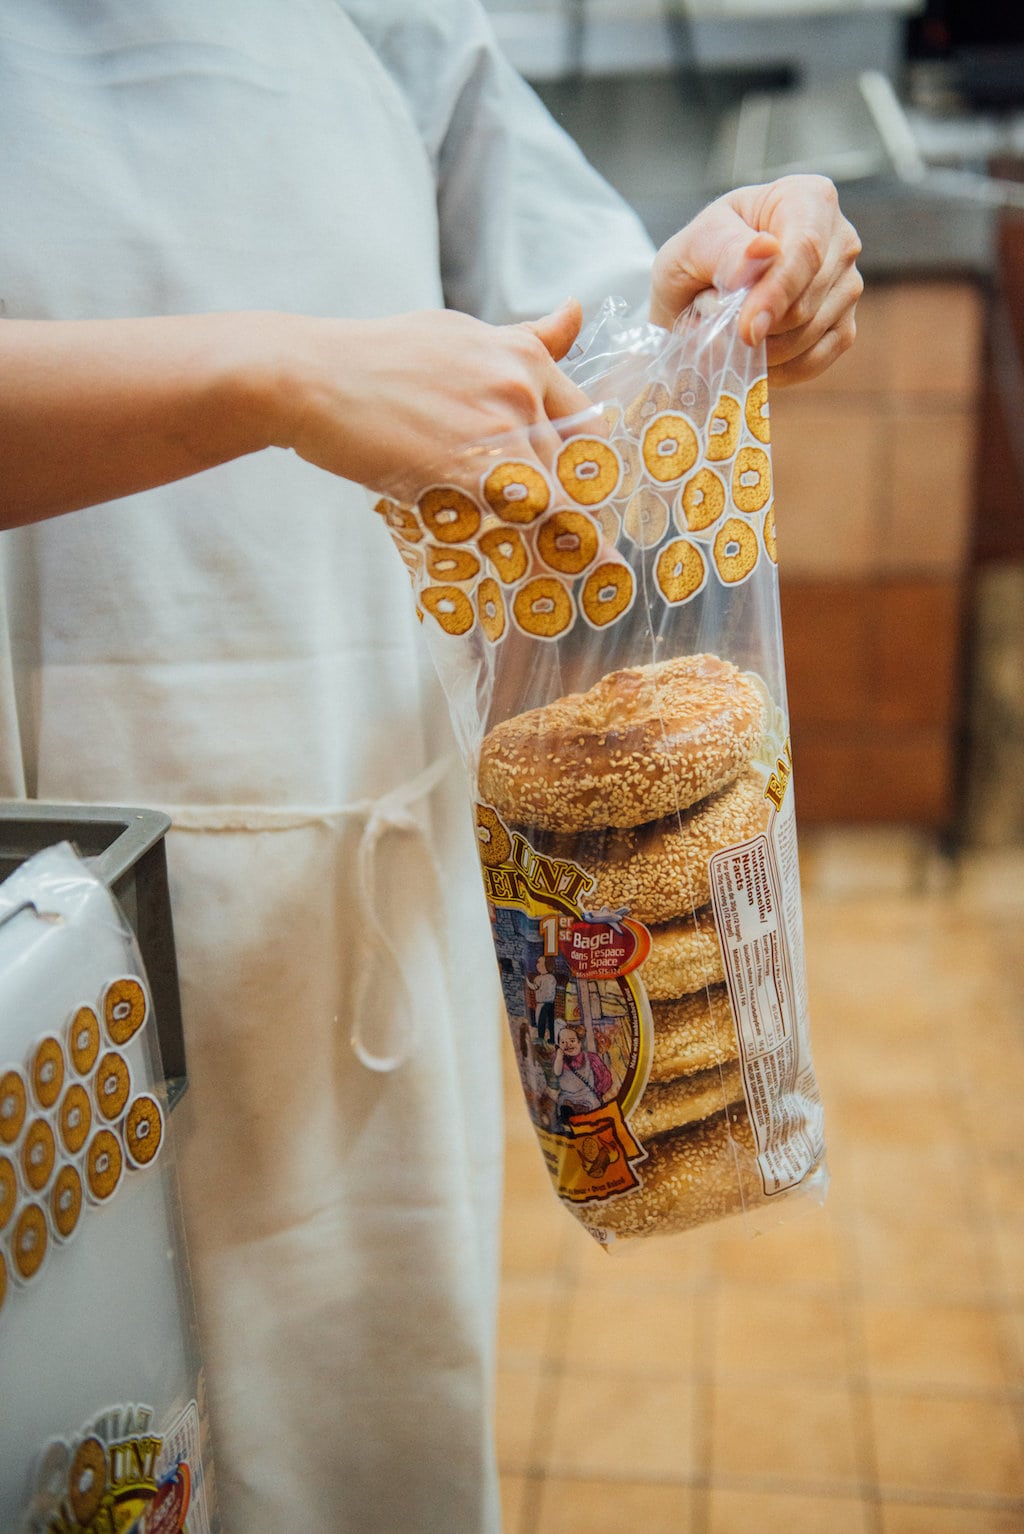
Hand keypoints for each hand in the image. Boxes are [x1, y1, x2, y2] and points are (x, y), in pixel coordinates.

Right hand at [0, 301, 588, 525]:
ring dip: (571, 539)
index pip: (587, 421)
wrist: (310, 377)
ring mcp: (500, 423)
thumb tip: (576, 314)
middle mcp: (521, 383)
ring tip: (582, 579)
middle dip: (586, 512)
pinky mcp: (472, 464)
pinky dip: (551, 548)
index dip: (594, 471)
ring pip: (559, 494)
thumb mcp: (459, 333)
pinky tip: (564, 577)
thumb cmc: (374, 359)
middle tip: (595, 557)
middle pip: (578, 465)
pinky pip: (530, 515)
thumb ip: (524, 338)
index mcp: (522, 353)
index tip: (596, 503)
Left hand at [649, 174, 862, 385]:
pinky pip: (816, 360)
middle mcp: (839, 239)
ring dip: (761, 348)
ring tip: (730, 331)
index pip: (806, 248)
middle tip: (715, 323)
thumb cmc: (696, 260)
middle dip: (757, 325)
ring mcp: (846, 285)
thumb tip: (764, 251)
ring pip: (810, 334)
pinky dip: (778, 370)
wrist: (695, 294)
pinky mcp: (843, 327)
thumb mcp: (690, 247)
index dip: (776, 294)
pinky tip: (752, 358)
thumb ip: (723, 249)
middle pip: (807, 300)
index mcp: (805, 199)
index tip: (746, 330)